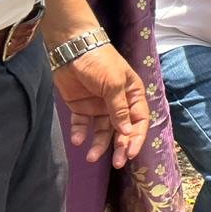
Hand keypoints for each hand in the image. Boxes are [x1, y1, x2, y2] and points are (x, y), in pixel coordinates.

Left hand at [52, 44, 148, 166]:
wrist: (71, 49)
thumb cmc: (100, 62)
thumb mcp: (114, 84)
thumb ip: (120, 109)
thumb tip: (127, 133)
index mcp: (133, 95)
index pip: (139, 121)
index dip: (135, 138)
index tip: (129, 153)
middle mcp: (119, 103)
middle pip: (122, 130)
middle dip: (119, 147)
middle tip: (115, 163)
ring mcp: (100, 106)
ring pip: (102, 131)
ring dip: (99, 144)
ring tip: (91, 156)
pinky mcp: (81, 107)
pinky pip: (83, 124)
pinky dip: (81, 133)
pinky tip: (78, 139)